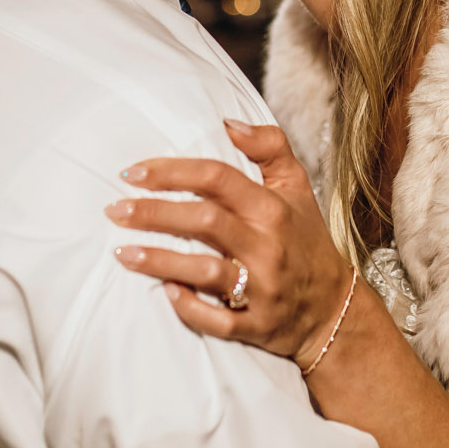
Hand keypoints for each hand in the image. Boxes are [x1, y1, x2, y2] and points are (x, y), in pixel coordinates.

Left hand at [108, 121, 352, 365]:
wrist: (334, 308)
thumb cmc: (305, 240)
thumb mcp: (297, 187)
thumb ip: (269, 146)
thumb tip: (228, 122)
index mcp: (271, 208)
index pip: (217, 177)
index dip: (172, 172)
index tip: (133, 173)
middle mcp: (267, 245)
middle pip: (204, 221)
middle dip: (155, 213)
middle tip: (114, 209)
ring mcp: (262, 287)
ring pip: (206, 272)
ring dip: (160, 261)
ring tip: (122, 251)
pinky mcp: (257, 325)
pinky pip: (219, 320)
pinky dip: (190, 308)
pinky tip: (164, 292)